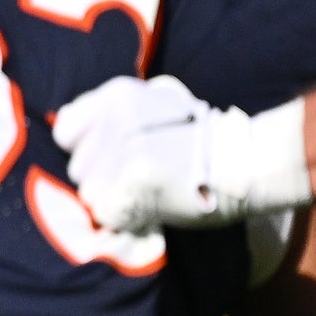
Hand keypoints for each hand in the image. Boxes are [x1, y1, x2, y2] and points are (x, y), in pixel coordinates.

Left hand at [52, 75, 309, 232]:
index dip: (85, 151)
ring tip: (152, 192)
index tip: (111, 159)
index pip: (66, 130)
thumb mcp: (159, 105)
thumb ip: (115, 115)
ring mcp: (123, 149)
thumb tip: (66, 123)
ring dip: (115, 201)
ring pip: (90, 194)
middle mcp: (115, 118)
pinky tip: (154, 208)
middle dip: (104, 181)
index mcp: (118, 96)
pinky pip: (107, 213)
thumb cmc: (203, 141)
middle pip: (78, 169)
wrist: (248, 159)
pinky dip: (126, 219)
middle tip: (143, 178)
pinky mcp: (134, 179)